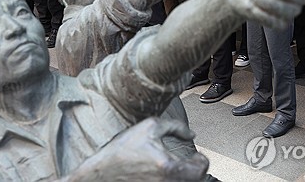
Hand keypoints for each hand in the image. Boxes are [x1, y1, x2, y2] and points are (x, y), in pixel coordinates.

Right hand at [64, 117, 207, 181]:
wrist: (102, 171)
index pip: (201, 170)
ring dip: (185, 175)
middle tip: (191, 162)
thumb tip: (192, 133)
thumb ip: (176, 127)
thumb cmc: (123, 148)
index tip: (197, 155)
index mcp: (169, 167)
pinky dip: (174, 180)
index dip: (202, 160)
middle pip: (196, 180)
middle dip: (196, 170)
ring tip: (179, 167)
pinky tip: (166, 173)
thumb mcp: (150, 127)